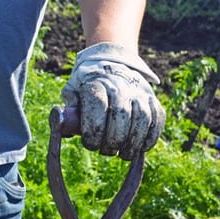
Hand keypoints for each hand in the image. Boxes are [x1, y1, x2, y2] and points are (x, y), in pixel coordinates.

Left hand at [62, 42, 165, 160]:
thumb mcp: (73, 89)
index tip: (90, 143)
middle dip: (113, 140)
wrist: (113, 64)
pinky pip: (156, 119)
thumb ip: (69, 106)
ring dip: (133, 142)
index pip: (98, 106)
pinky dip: (150, 137)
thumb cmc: (88, 85)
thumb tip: (63, 125)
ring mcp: (138, 92)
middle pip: (121, 116)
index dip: (93, 130)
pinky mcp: (153, 99)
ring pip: (141, 119)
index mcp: (97, 82)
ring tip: (124, 153)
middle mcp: (120, 85)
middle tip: (106, 150)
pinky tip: (140, 147)